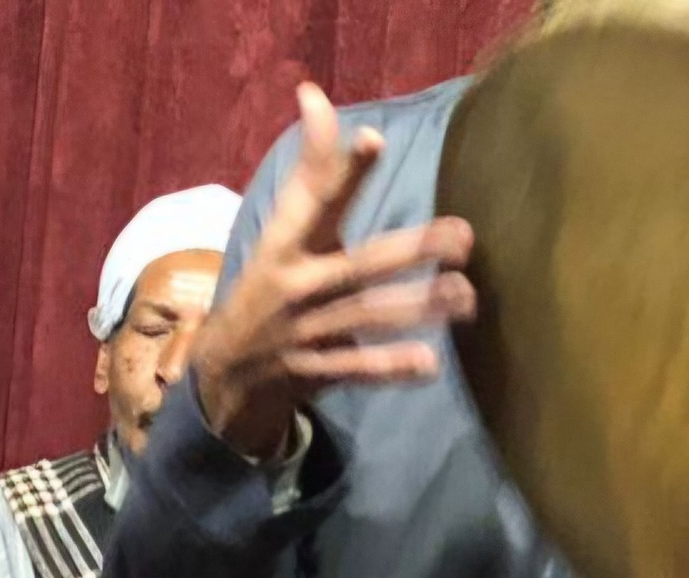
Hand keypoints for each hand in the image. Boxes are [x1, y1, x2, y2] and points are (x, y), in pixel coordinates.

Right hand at [192, 84, 477, 458]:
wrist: (224, 372)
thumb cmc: (271, 285)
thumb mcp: (283, 230)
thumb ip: (312, 169)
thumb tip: (314, 93)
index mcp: (286, 245)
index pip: (316, 200)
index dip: (343, 171)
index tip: (373, 138)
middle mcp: (295, 286)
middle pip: (357, 265)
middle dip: (409, 252)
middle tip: (463, 238)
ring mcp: (304, 332)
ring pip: (365, 317)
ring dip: (417, 308)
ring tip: (464, 296)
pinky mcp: (314, 372)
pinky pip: (356, 369)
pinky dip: (390, 368)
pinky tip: (428, 365)